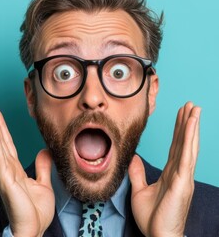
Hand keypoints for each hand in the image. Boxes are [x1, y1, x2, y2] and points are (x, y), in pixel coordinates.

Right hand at [0, 102, 54, 236]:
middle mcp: (6, 170)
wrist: (34, 231)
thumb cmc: (35, 213)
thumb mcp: (43, 185)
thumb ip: (42, 167)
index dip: (3, 129)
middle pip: (0, 142)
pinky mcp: (6, 180)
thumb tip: (43, 150)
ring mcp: (4, 174)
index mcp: (14, 171)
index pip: (7, 145)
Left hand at [129, 102, 200, 235]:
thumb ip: (138, 174)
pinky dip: (189, 139)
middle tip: (189, 105)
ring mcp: (183, 176)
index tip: (180, 114)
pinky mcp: (183, 182)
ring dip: (191, 126)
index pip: (175, 147)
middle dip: (186, 123)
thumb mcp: (140, 191)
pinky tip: (192, 125)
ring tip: (194, 109)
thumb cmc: (152, 218)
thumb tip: (134, 158)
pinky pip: (186, 157)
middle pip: (183, 143)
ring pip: (188, 146)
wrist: (158, 236)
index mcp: (170, 174)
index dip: (177, 130)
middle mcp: (179, 173)